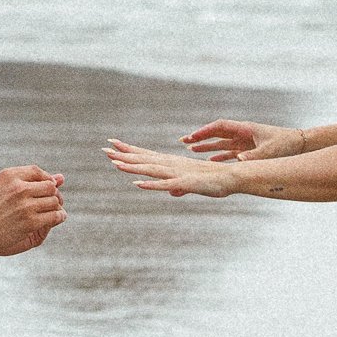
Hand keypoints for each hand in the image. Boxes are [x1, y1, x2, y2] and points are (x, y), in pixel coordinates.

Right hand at [0, 164, 66, 258]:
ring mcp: (25, 205)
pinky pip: (54, 216)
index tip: (45, 189)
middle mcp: (18, 187)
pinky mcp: (30, 222)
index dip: (45, 180)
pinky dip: (59, 217)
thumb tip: (61, 178)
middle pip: (49, 187)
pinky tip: (57, 218)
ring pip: (54, 201)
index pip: (37, 171)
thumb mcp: (2, 189)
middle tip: (51, 203)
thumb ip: (29, 182)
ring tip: (51, 212)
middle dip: (53, 194)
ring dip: (55, 207)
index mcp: (9, 175)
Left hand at [104, 140, 241, 198]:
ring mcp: (177, 173)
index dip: (128, 151)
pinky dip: (151, 184)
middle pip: (143, 159)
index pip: (145, 155)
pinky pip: (165, 185)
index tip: (112, 144)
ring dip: (132, 167)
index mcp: (171, 164)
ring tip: (114, 163)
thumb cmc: (212, 180)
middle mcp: (171, 165)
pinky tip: (138, 184)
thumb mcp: (191, 185)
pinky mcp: (185, 183)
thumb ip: (179, 187)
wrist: (232, 177)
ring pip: (150, 170)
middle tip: (104, 149)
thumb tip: (172, 192)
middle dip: (123, 155)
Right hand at [181, 118, 300, 159]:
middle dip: (201, 137)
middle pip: (217, 134)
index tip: (192, 137)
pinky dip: (220, 157)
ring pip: (222, 144)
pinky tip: (210, 162)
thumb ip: (253, 157)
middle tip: (184, 141)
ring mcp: (245, 142)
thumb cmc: (286, 144)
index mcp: (245, 129)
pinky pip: (230, 153)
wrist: (300, 144)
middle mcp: (243, 134)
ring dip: (207, 147)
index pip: (220, 127)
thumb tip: (238, 161)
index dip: (205, 131)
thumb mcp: (269, 151)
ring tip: (191, 151)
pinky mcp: (250, 151)